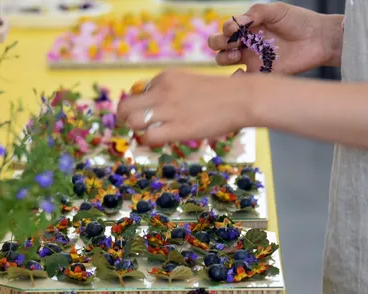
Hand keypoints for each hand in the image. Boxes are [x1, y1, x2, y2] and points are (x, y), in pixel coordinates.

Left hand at [115, 69, 251, 146]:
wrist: (242, 98)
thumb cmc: (219, 94)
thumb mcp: (188, 82)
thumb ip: (168, 92)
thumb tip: (151, 109)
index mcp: (164, 77)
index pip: (136, 94)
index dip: (140, 107)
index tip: (151, 115)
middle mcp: (162, 91)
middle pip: (125, 107)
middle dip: (126, 119)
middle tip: (138, 127)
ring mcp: (169, 109)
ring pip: (133, 122)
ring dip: (137, 131)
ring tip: (151, 133)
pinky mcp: (178, 128)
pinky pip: (148, 137)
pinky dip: (149, 141)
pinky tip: (161, 140)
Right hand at [208, 3, 342, 74]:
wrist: (319, 39)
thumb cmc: (299, 21)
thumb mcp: (277, 10)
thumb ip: (256, 12)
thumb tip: (236, 23)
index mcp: (249, 28)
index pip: (225, 29)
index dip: (226, 30)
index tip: (235, 29)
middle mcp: (247, 44)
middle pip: (219, 46)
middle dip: (218, 44)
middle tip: (233, 44)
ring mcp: (253, 60)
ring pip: (225, 61)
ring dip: (224, 58)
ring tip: (237, 55)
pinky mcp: (262, 74)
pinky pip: (241, 80)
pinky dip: (235, 78)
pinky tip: (242, 72)